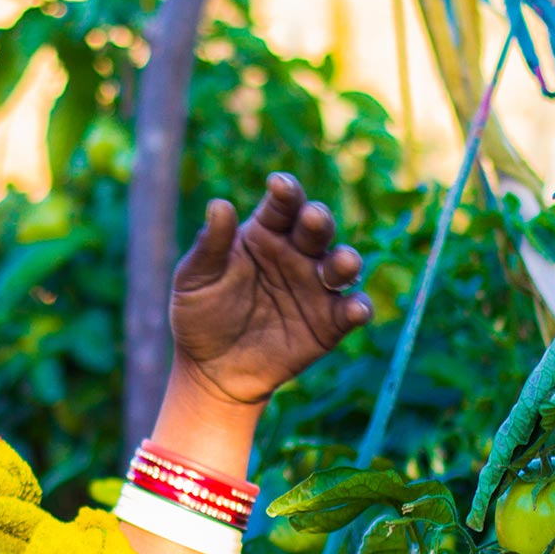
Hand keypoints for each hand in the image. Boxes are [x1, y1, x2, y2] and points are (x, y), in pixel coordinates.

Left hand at [168, 172, 373, 407]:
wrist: (212, 368)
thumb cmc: (201, 314)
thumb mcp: (195, 279)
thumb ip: (209, 245)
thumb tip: (218, 205)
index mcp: (265, 233)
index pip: (282, 205)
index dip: (285, 192)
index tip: (279, 184)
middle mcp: (297, 254)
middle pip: (317, 229)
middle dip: (319, 220)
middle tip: (312, 218)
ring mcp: (317, 288)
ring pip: (342, 266)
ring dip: (346, 261)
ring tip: (340, 264)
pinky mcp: (331, 323)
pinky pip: (352, 311)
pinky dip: (359, 308)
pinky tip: (355, 308)